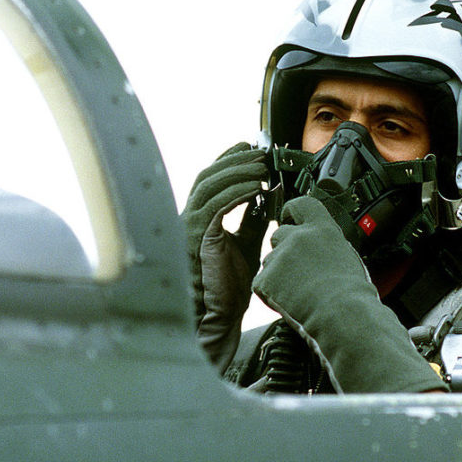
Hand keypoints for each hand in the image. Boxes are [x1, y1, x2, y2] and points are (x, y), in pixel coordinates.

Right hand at [182, 142, 269, 367]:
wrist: (220, 314)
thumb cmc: (229, 285)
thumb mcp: (248, 242)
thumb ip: (254, 217)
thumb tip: (271, 192)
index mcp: (200, 218)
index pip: (211, 178)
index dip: (228, 158)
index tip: (250, 146)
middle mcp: (190, 218)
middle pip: (209, 175)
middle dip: (235, 160)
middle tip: (259, 153)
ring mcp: (191, 227)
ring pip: (210, 185)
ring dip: (238, 172)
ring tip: (261, 167)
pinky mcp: (199, 237)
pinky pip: (217, 205)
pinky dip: (237, 192)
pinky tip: (255, 188)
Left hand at [252, 196, 446, 392]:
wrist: (343, 318)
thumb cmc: (354, 295)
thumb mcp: (348, 256)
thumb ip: (328, 244)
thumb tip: (320, 245)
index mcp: (323, 229)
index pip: (300, 204)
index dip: (292, 211)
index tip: (290, 216)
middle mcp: (298, 237)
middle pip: (279, 234)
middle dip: (284, 249)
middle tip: (298, 270)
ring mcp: (279, 257)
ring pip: (270, 260)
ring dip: (279, 272)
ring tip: (300, 292)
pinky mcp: (265, 279)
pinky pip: (262, 283)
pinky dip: (271, 293)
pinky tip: (291, 302)